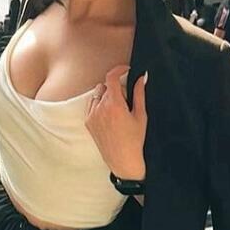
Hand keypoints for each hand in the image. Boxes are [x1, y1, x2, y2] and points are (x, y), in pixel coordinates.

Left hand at [84, 65, 147, 180]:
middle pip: (106, 86)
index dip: (119, 69)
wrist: (122, 160)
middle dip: (116, 88)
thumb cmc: (135, 139)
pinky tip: (109, 116)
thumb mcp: (141, 115)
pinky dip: (99, 105)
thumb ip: (139, 93)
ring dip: (106, 96)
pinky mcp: (88, 122)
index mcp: (115, 105)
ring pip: (97, 94)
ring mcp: (92, 115)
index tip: (125, 70)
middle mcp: (100, 108)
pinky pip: (91, 104)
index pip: (111, 77)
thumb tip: (142, 76)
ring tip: (117, 110)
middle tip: (126, 101)